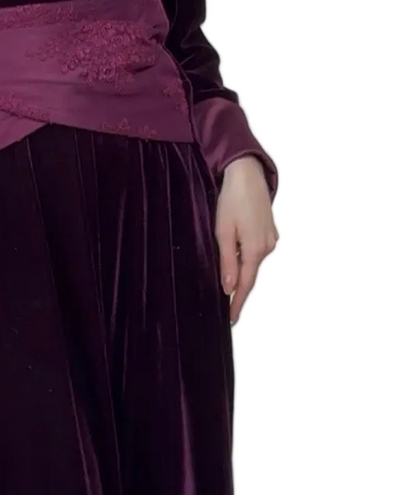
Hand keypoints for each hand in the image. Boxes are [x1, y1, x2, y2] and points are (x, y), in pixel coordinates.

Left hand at [215, 155, 278, 324]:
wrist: (247, 174)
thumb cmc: (232, 200)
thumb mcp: (223, 231)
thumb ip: (226, 261)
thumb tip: (229, 287)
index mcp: (254, 249)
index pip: (245, 284)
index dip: (238, 303)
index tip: (232, 320)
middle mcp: (266, 247)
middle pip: (249, 275)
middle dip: (238, 290)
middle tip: (227, 308)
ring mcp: (271, 239)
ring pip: (252, 262)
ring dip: (241, 271)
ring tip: (227, 283)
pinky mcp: (270, 232)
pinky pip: (256, 251)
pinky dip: (245, 257)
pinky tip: (235, 256)